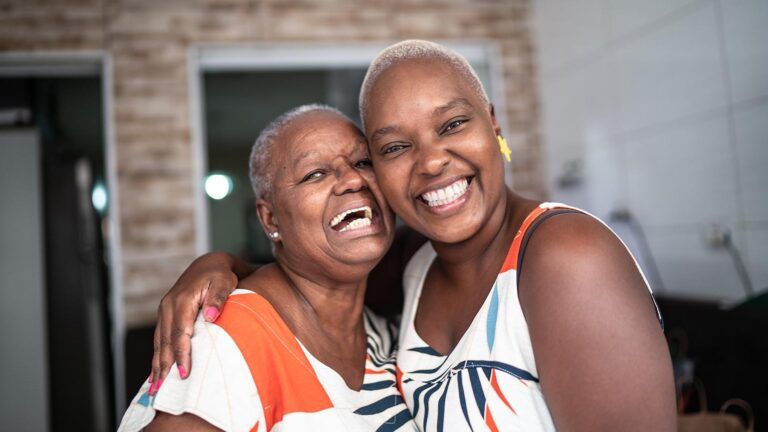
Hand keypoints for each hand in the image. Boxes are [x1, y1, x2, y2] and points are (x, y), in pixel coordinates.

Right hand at [150, 251, 241, 391]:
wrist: (209, 263)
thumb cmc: (220, 274)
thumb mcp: (224, 282)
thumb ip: (217, 299)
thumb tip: (210, 316)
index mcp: (182, 300)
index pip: (180, 333)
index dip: (182, 355)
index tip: (184, 374)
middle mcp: (168, 306)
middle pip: (165, 342)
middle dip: (164, 367)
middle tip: (162, 391)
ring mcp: (165, 311)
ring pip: (159, 342)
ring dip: (157, 365)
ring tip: (154, 388)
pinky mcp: (166, 315)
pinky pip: (160, 339)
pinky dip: (158, 356)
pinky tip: (156, 372)